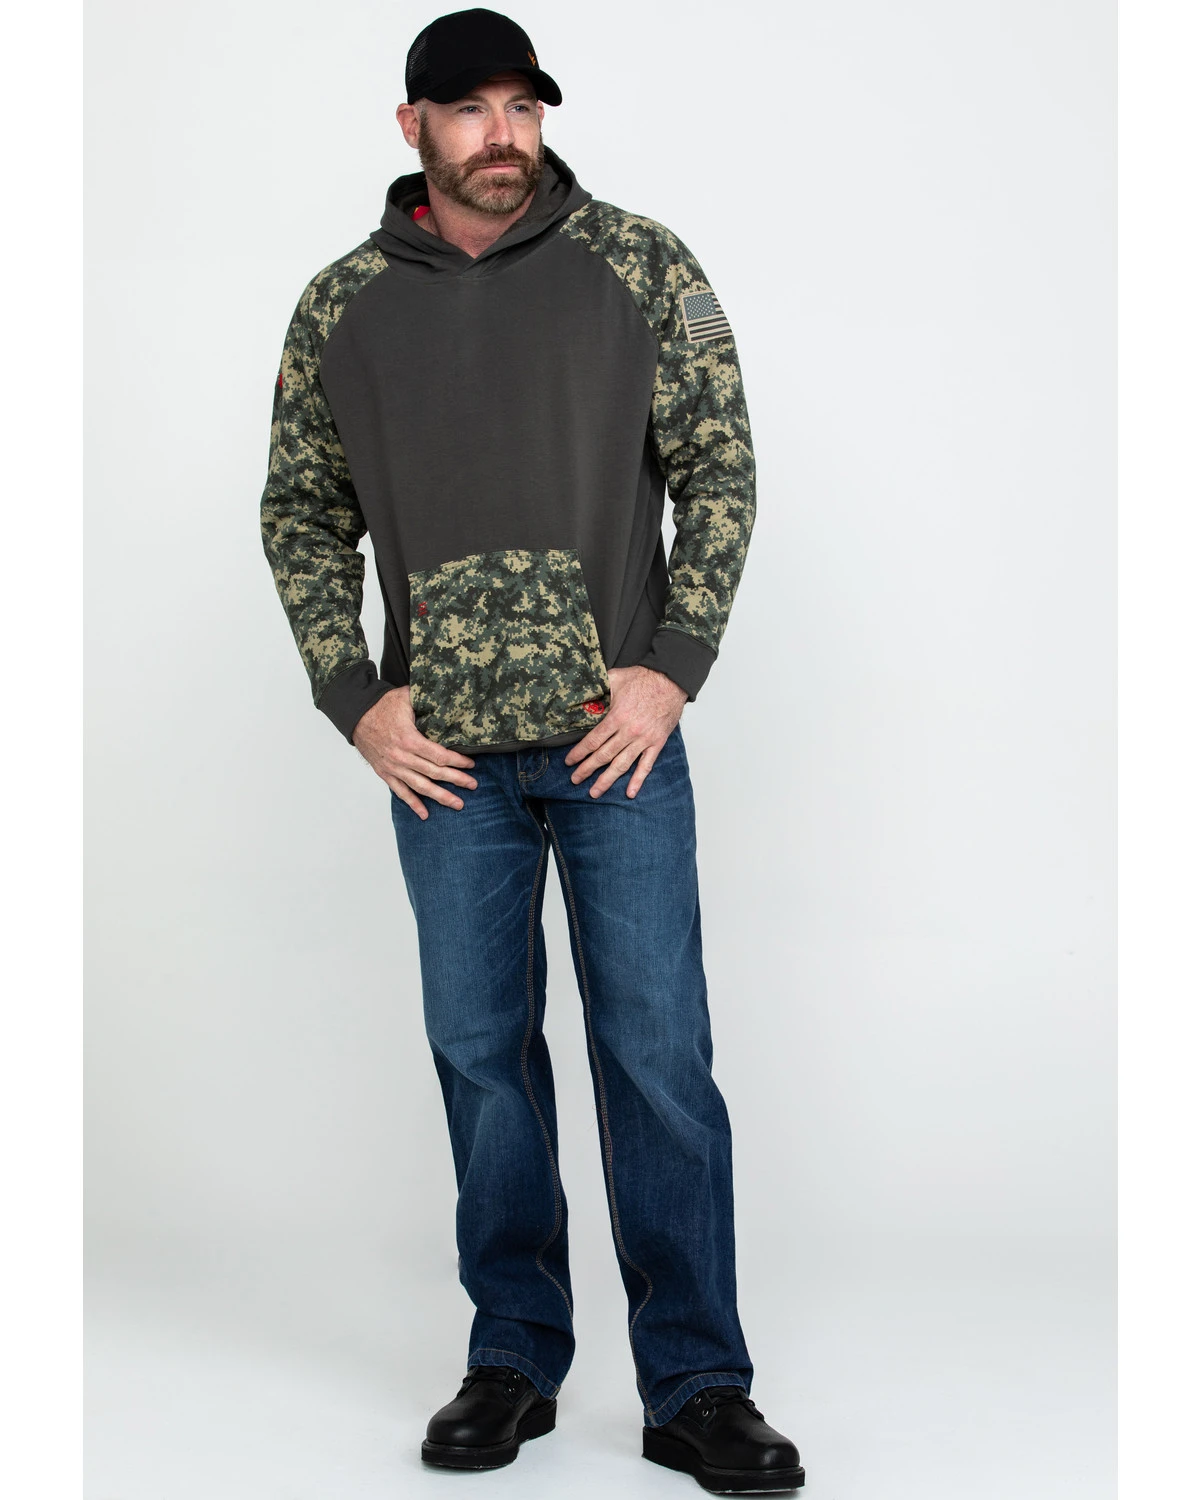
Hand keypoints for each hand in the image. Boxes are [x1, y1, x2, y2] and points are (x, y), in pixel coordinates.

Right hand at [352, 685, 476, 819]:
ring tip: (458, 804)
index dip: (457, 762)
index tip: (471, 765)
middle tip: (473, 786)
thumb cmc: (383, 705)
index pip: (439, 756)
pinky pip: (400, 792)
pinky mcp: (385, 773)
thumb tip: (449, 699)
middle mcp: (401, 757)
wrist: (356, 714)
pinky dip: (413, 804)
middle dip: (456, 780)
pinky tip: (425, 814)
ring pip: (420, 786)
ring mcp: (393, 767)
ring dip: (440, 796)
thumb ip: (428, 701)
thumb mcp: (407, 697)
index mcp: (409, 739)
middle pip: (434, 773)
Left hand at [563, 665, 687, 798]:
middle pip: (604, 755)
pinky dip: (638, 780)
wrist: (671, 680)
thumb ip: (597, 688)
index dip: (580, 753)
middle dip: (587, 769)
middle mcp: (629, 731)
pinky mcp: (657, 743)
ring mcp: (644, 740)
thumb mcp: (615, 678)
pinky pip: (646, 765)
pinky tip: (630, 793)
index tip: (569, 761)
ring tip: (595, 792)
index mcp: (617, 717)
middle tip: (575, 779)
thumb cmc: (643, 678)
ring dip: (606, 780)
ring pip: (622, 764)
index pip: (593, 740)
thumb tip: (579, 694)